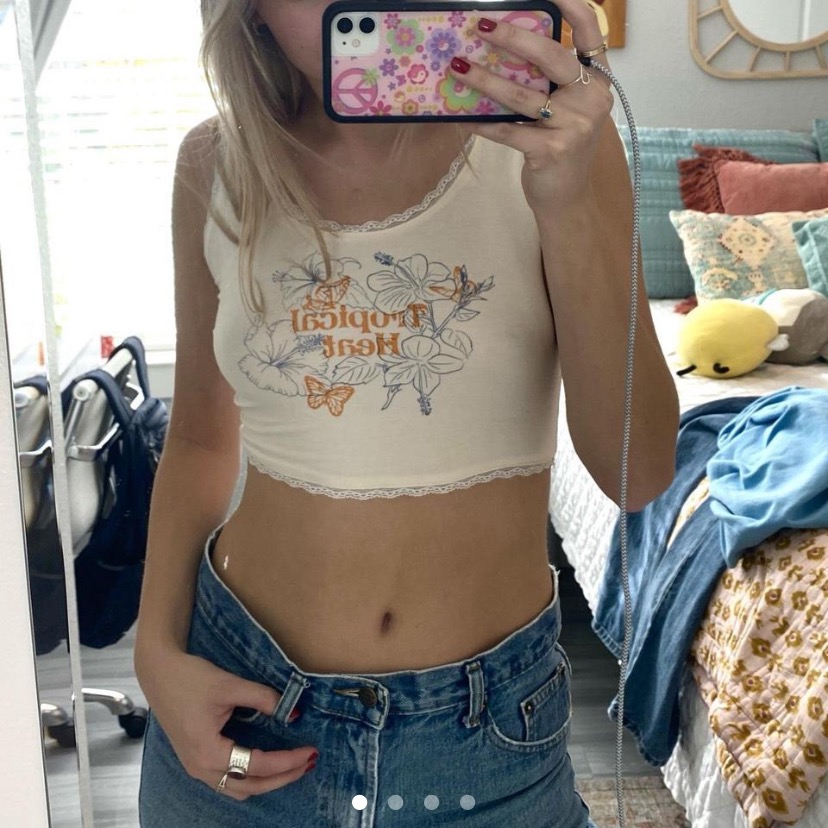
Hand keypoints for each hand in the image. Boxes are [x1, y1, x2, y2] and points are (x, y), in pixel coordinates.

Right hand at [136, 646, 316, 800]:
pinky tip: (265, 764)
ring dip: (267, 782)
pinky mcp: (195, 761)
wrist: (159, 673)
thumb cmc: (190, 678)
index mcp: (208, 751)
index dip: (287, 760)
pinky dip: (250, 778)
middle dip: (283, 777)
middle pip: (250, 786)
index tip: (310, 751)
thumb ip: (263, 699)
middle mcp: (201, 768)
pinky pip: (227, 782)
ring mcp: (196, 768)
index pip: (258, 765)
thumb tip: (294, 713)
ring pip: (238, 789)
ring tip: (291, 765)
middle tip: (307, 762)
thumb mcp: (231, 685)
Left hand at [448, 0, 614, 213]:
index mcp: (597, 80)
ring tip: (458, 67)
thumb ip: (551, 80)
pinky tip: (462, 117)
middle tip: (480, 25)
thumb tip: (502, 47)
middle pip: (551, 57)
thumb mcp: (567, 108)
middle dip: (513, 36)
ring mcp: (574, 126)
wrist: (567, 198)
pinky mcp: (552, 151)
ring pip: (523, 95)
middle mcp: (591, 99)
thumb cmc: (561, 146)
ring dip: (485, 80)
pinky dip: (484, 123)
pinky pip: (509, 131)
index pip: (590, 31)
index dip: (572, 4)